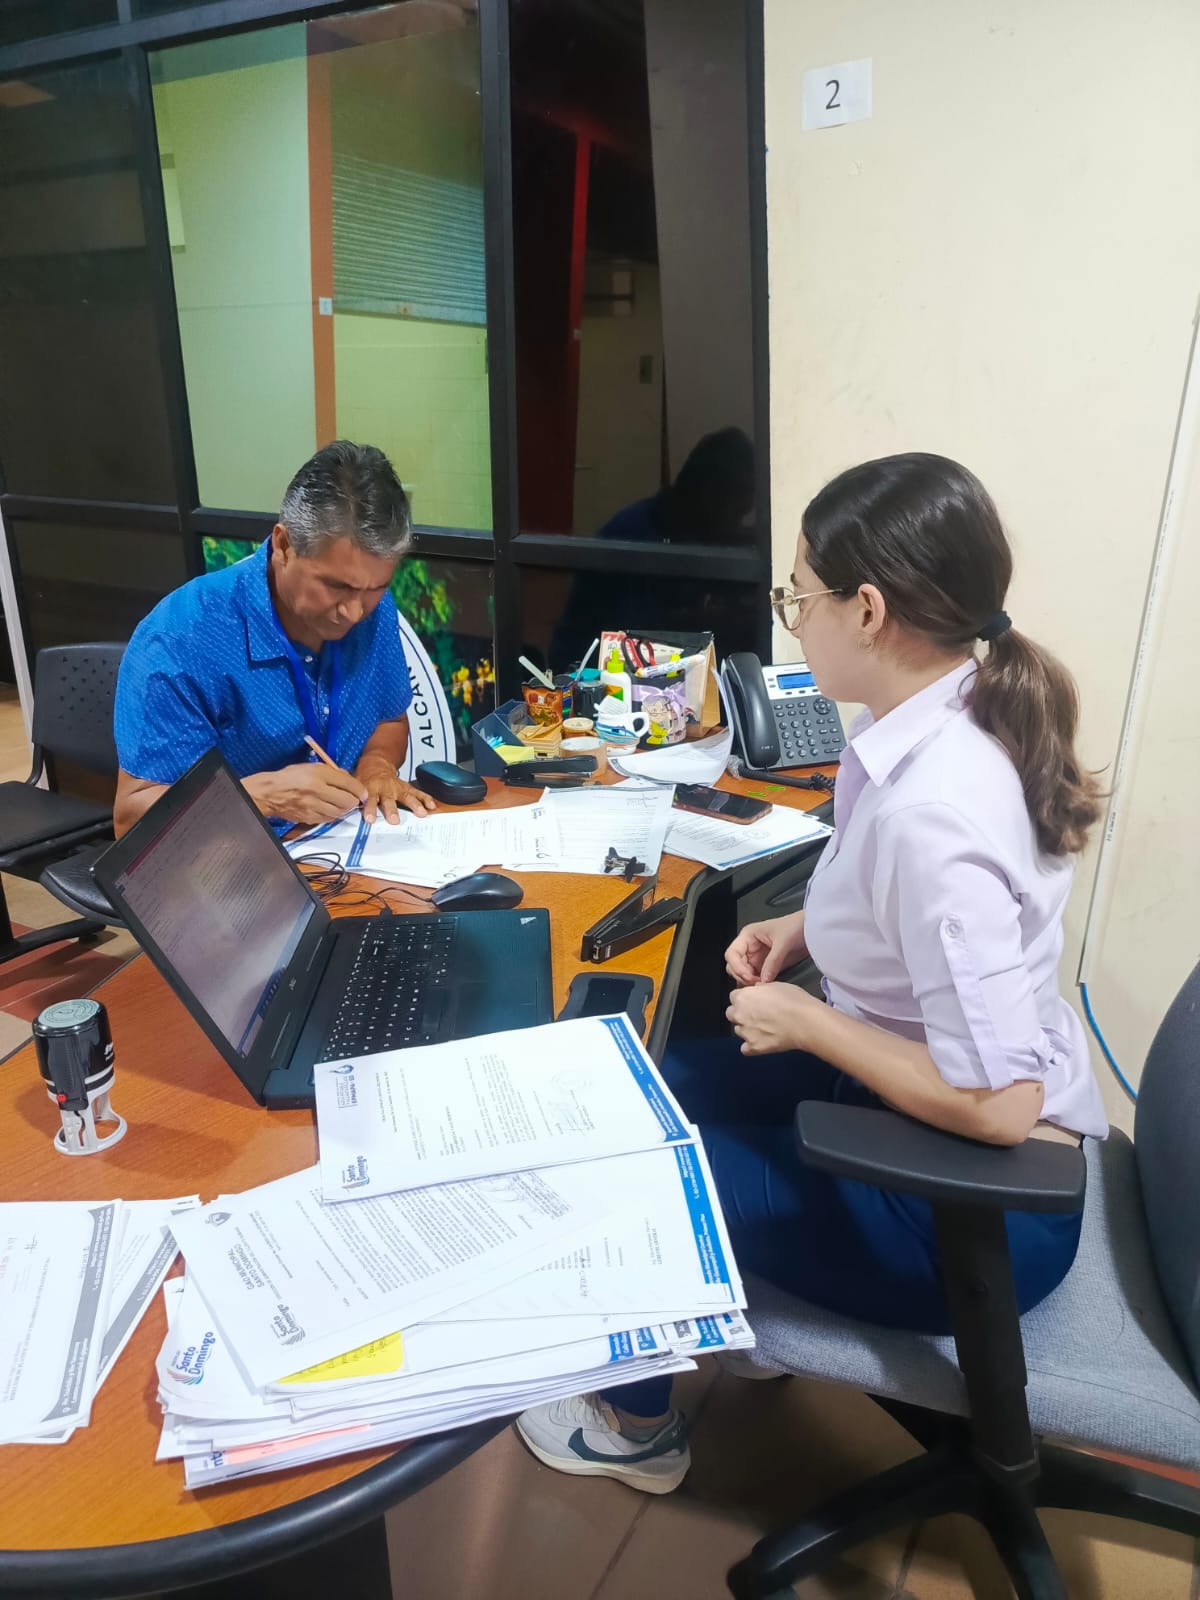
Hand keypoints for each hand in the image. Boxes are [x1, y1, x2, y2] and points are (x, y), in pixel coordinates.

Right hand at [250, 763, 366, 825]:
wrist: (271, 793)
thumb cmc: (292, 777)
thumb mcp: (313, 767)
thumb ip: (333, 773)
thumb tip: (351, 781)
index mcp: (318, 774)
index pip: (347, 783)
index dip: (360, 789)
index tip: (363, 793)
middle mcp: (317, 791)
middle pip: (347, 801)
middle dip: (354, 801)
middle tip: (354, 799)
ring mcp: (313, 806)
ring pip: (340, 812)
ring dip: (345, 809)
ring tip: (343, 803)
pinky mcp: (310, 817)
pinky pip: (329, 818)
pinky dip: (335, 814)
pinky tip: (332, 809)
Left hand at [356, 762, 435, 823]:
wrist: (376, 764)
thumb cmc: (364, 779)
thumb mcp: (355, 785)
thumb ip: (352, 796)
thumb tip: (342, 808)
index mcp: (370, 789)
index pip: (369, 800)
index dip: (369, 809)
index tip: (370, 819)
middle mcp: (385, 789)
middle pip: (389, 800)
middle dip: (392, 810)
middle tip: (394, 820)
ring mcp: (397, 788)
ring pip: (406, 797)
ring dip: (414, 805)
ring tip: (421, 813)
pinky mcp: (406, 788)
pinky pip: (417, 793)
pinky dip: (425, 799)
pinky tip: (432, 805)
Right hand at [725, 911, 806, 986]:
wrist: (812, 930)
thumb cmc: (796, 927)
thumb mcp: (783, 942)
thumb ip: (773, 961)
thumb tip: (763, 980)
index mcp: (748, 936)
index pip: (732, 953)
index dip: (737, 966)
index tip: (748, 976)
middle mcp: (749, 947)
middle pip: (734, 965)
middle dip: (742, 976)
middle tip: (756, 984)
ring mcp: (757, 957)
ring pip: (744, 973)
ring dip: (749, 981)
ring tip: (761, 987)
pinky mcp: (765, 966)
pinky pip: (756, 977)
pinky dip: (758, 983)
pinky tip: (765, 987)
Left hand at [726, 982, 825, 1055]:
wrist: (804, 1022)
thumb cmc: (793, 1001)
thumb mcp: (776, 985)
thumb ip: (761, 989)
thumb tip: (757, 990)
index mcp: (743, 997)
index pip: (734, 997)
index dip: (744, 998)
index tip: (753, 1001)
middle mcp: (740, 1014)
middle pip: (731, 1014)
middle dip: (741, 1013)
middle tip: (757, 1014)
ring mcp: (745, 1032)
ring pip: (738, 1030)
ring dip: (746, 1029)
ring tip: (763, 1029)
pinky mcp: (754, 1047)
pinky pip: (745, 1049)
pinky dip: (751, 1046)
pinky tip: (761, 1042)